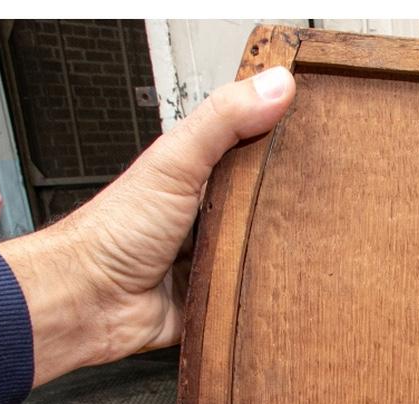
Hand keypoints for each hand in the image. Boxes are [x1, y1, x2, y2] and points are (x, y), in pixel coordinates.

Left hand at [0, 66, 295, 387]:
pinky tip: (285, 288)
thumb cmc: (113, 234)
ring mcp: (211, 259)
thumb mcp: (174, 163)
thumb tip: (274, 84)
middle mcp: (205, 216)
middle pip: (264, 205)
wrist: (90, 302)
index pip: (252, 149)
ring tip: (317, 248)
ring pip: (263, 253)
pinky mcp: (214, 299)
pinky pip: (251, 298)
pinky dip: (264, 297)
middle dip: (290, 206)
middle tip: (329, 201)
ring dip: (280, 255)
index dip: (284, 140)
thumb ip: (223, 122)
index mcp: (195, 175)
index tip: (323, 133)